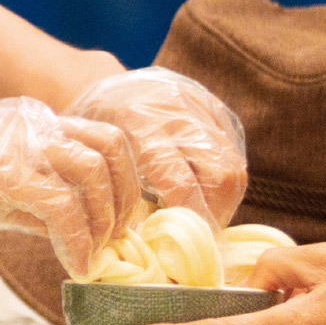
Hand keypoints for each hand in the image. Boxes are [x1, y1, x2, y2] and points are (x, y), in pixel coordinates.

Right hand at [0, 98, 138, 279]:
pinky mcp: (1, 173)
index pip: (103, 138)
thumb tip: (77, 233)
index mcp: (32, 125)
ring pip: (94, 170)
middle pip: (111, 145)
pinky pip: (61, 206)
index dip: (126, 180)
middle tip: (118, 240)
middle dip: (127, 197)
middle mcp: (31, 125)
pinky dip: (77, 242)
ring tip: (94, 255)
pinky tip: (72, 266)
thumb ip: (35, 204)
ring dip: (105, 220)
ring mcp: (17, 145)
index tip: (123, 223)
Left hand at [71, 68, 245, 226]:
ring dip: (224, 201)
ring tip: (203, 218)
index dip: (187, 218)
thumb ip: (122, 194)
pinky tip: (206, 194)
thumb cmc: (91, 129)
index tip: (180, 243)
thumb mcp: (96, 157)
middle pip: (220, 175)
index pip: (180, 182)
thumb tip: (149, 241)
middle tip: (198, 235)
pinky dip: (225, 181)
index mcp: (138, 122)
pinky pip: (234, 153)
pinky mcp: (214, 108)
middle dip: (214, 214)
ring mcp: (200, 106)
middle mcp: (176, 111)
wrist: (99, 82)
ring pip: (234, 166)